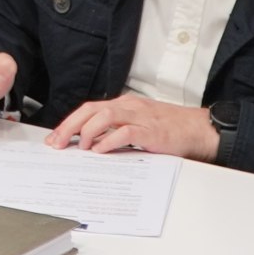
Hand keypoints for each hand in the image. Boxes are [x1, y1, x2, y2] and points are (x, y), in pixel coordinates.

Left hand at [48, 96, 218, 159]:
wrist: (198, 129)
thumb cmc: (169, 129)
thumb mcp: (138, 124)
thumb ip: (116, 130)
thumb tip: (90, 143)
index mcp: (125, 104)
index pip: (89, 108)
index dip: (70, 123)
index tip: (55, 138)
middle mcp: (130, 107)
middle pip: (92, 110)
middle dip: (70, 126)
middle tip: (57, 143)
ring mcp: (141, 117)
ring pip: (105, 116)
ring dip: (88, 132)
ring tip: (79, 147)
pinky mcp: (151, 132)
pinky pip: (125, 132)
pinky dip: (110, 141)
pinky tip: (100, 150)